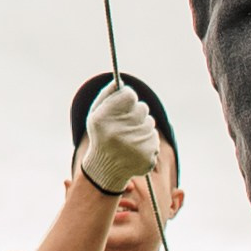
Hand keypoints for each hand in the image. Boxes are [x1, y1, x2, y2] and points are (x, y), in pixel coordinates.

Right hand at [77, 82, 160, 197]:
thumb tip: (120, 81)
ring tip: (129, 138)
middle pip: (142, 108)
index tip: (124, 104)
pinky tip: (135, 149)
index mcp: (104, 119)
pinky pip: (154, 139)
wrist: (105, 169)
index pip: (129, 95)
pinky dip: (147, 142)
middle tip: (125, 125)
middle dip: (136, 113)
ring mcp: (135, 146)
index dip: (127, 98)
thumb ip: (107, 95)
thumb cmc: (101, 135)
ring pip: (150, 123)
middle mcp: (120, 132)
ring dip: (142, 128)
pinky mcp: (148, 157)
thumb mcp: (95, 114)